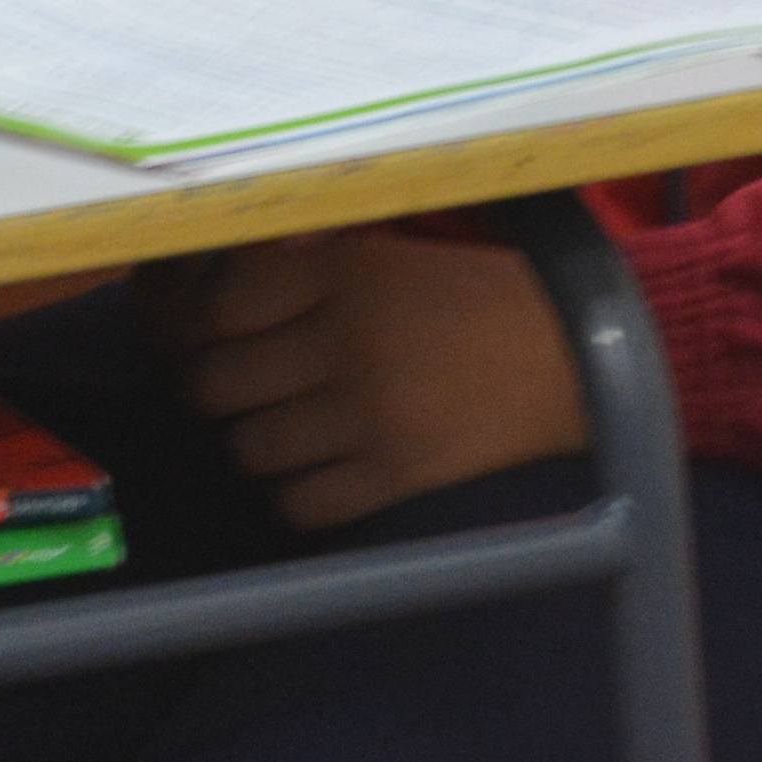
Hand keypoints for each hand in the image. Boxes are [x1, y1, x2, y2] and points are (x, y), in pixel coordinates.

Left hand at [169, 229, 591, 530]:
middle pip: (214, 384)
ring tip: (280, 427)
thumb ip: (301, 268)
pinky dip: (293, 495)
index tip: (203, 331)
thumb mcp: (383, 257)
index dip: (191, 324)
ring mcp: (368, 416)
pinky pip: (299, 504)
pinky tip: (315, 471)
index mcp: (341, 275)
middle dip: (210, 389)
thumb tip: (202, 288)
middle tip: (230, 386)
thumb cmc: (467, 299)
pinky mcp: (396, 477)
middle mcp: (344, 342)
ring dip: (252, 443)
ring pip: (249, 450)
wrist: (570, 358)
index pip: (216, 305)